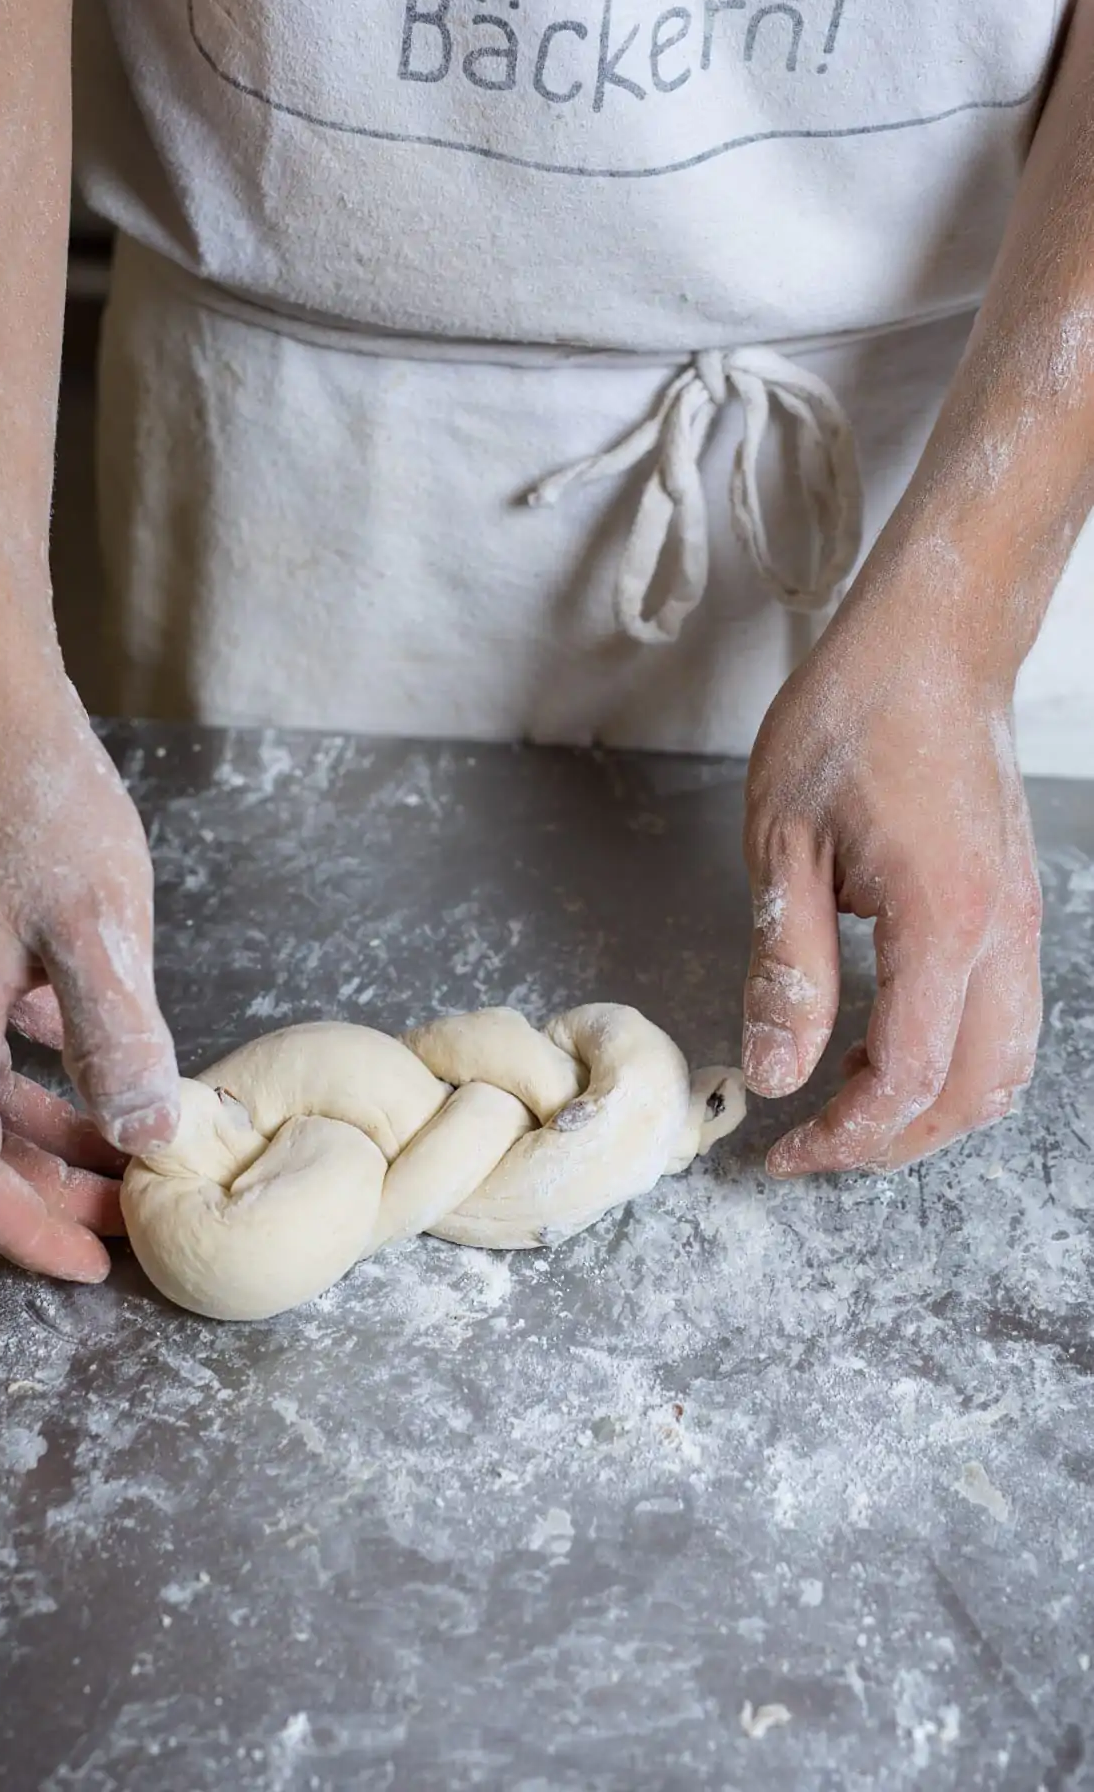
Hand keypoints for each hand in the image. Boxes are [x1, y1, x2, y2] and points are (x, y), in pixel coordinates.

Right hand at [0, 667, 178, 1279]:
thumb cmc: (36, 798)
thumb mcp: (97, 923)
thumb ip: (120, 1036)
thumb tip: (150, 1135)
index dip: (27, 1231)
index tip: (96, 1264)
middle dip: (52, 1188)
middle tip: (132, 1215)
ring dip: (53, 1129)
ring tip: (133, 1148)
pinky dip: (45, 1068)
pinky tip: (104, 1060)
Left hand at [742, 605, 1041, 1174]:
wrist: (933, 645)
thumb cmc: (852, 719)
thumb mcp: (783, 841)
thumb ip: (786, 966)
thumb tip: (775, 1071)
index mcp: (943, 921)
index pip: (906, 1079)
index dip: (842, 1135)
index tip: (780, 1149)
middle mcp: (1001, 933)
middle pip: (973, 1094)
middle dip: (891, 1143)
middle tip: (811, 1148)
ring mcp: (1020, 922)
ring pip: (1004, 1065)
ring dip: (931, 1111)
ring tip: (845, 1111)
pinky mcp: (1014, 908)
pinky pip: (1005, 1019)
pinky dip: (954, 1063)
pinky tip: (884, 1051)